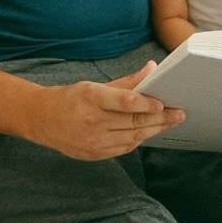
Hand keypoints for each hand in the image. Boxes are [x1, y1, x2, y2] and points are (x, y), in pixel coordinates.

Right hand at [30, 63, 184, 159]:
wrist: (42, 120)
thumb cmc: (71, 98)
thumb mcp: (95, 85)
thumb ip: (126, 81)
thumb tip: (152, 68)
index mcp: (91, 98)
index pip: (125, 102)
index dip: (147, 103)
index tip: (164, 103)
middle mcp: (92, 121)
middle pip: (133, 121)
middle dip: (160, 118)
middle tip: (179, 113)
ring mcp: (93, 141)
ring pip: (132, 136)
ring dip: (154, 129)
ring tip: (170, 122)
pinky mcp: (94, 154)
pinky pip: (124, 147)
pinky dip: (139, 139)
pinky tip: (149, 131)